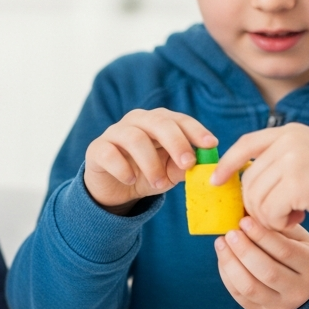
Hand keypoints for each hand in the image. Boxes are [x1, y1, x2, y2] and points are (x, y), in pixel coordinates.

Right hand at [84, 108, 215, 208]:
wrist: (114, 189)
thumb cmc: (147, 174)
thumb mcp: (169, 173)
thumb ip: (183, 168)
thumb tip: (201, 165)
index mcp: (158, 122)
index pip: (179, 119)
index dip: (196, 130)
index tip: (211, 145)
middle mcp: (136, 121)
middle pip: (158, 122)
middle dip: (177, 142)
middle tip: (188, 164)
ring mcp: (114, 132)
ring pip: (135, 138)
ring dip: (151, 163)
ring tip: (159, 183)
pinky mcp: (96, 149)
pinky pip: (109, 153)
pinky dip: (123, 168)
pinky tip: (130, 180)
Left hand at [214, 217, 308, 308]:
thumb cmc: (300, 253)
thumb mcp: (300, 238)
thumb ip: (278, 227)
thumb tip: (248, 215)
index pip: (285, 251)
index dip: (262, 236)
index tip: (244, 221)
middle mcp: (298, 290)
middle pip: (267, 272)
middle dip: (244, 251)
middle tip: (230, 233)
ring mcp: (280, 304)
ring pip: (250, 288)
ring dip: (230, 264)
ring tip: (221, 243)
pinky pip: (240, 296)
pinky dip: (227, 276)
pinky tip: (223, 258)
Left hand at [215, 123, 308, 230]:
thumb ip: (285, 159)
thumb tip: (250, 179)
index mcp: (290, 132)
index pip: (245, 143)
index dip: (227, 163)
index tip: (216, 181)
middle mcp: (287, 141)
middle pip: (249, 179)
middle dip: (256, 203)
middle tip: (280, 215)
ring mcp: (291, 161)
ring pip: (256, 199)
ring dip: (270, 216)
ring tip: (293, 216)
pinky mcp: (297, 184)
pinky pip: (270, 212)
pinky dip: (280, 222)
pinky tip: (300, 218)